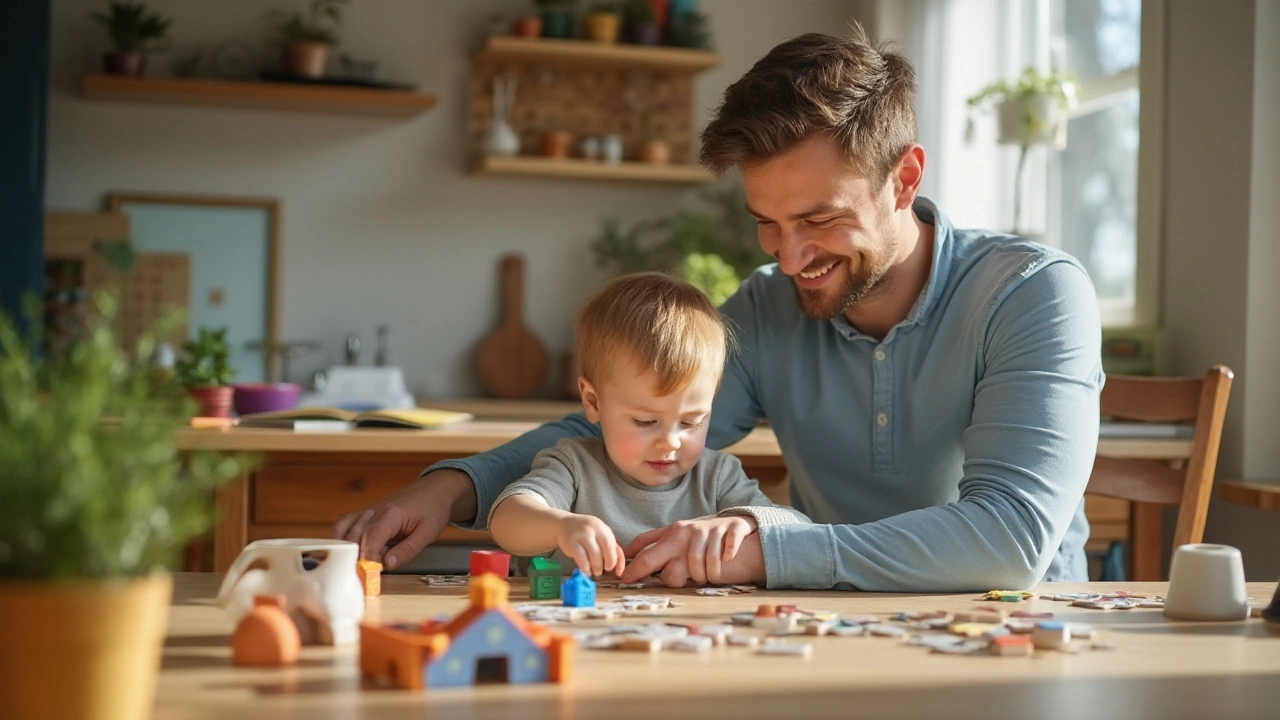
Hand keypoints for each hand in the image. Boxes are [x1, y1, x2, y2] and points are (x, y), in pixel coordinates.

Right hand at [330, 468, 476, 568]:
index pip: (372, 537)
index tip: (369, 573)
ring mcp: (367, 512)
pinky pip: (345, 526)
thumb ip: (407, 550)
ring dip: (346, 550)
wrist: (434, 490)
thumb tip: (388, 564)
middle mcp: (375, 511)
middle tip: (362, 577)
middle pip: (354, 536)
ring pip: (344, 530)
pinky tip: (350, 553)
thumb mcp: (428, 533)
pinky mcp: (365, 515)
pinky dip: (342, 540)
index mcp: (392, 514)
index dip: (368, 557)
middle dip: (355, 558)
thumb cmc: (433, 509)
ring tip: (355, 566)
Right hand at [555, 514, 625, 577]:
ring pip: (595, 554)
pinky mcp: (571, 542)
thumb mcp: (598, 535)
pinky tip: (586, 571)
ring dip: (597, 567)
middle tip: (604, 571)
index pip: (614, 545)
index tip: (617, 572)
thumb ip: (609, 548)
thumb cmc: (584, 533)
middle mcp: (594, 529)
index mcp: (603, 528)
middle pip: (607, 548)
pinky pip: (581, 557)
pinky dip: (585, 567)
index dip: (618, 561)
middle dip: (609, 563)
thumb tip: (619, 570)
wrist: (563, 524)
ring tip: (595, 572)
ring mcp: (582, 534)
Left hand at [620, 515, 764, 586]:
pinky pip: (725, 553)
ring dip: (704, 576)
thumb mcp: (675, 536)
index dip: (634, 570)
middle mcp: (688, 532)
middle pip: (671, 572)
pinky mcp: (732, 532)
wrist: (735, 525)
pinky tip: (727, 560)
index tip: (624, 579)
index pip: (647, 554)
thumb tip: (626, 553)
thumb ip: (651, 543)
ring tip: (706, 572)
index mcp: (672, 533)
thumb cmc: (700, 537)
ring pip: (699, 570)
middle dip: (673, 582)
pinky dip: (726, 559)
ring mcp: (710, 532)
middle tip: (682, 579)